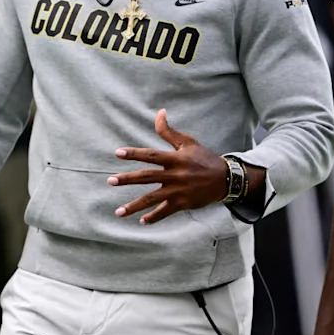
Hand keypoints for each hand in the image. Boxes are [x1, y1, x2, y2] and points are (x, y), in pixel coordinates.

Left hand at [108, 109, 228, 223]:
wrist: (223, 179)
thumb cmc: (203, 158)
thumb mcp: (188, 142)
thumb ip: (169, 131)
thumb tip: (159, 113)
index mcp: (175, 159)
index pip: (151, 155)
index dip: (134, 154)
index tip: (118, 153)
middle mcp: (175, 175)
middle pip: (147, 177)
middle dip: (127, 179)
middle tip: (110, 180)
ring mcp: (178, 191)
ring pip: (152, 199)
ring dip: (134, 206)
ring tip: (118, 212)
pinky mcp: (182, 203)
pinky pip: (165, 212)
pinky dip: (153, 217)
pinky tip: (142, 221)